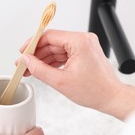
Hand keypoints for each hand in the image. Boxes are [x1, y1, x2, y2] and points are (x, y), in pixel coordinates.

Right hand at [20, 30, 134, 119]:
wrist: (111, 98)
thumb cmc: (95, 90)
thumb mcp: (60, 81)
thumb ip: (39, 69)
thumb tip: (27, 61)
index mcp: (79, 41)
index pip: (49, 36)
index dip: (32, 44)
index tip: (22, 52)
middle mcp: (83, 40)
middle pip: (52, 42)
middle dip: (36, 54)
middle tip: (24, 64)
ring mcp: (84, 46)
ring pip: (56, 49)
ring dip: (43, 59)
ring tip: (31, 70)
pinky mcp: (84, 53)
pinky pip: (64, 54)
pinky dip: (53, 62)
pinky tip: (43, 70)